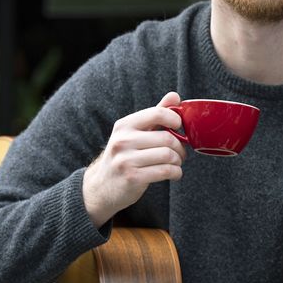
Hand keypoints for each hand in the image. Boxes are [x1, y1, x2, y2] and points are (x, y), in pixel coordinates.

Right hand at [83, 92, 186, 226]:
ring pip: (169, 155)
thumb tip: (175, 96)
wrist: (102, 186)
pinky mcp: (133, 177)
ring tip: (175, 164)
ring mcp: (126, 159)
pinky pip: (166, 171)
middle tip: (179, 153)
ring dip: (178, 161)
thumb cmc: (125, 156)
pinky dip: (176, 173)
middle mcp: (123, 140)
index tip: (179, 128)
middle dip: (180, 147)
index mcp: (124, 125)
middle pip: (167, 138)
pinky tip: (173, 174)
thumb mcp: (135, 133)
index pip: (157, 113)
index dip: (175, 120)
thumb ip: (156, 114)